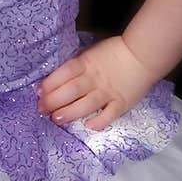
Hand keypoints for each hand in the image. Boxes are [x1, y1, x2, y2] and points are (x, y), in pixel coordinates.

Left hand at [37, 36, 156, 130]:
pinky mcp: (122, 103)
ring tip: (57, 118)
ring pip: (87, 103)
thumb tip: (54, 81)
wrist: (142, 56)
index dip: (51, 82)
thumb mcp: (91, 54)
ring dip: (70, 112)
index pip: (66, 72)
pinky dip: (100, 121)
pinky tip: (89, 126)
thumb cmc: (112, 54)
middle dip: (54, 100)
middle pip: (72, 89)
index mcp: (86, 63)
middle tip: (42, 109)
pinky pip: (110, 114)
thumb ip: (76, 67)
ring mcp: (108, 92)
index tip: (39, 92)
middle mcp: (95, 78)